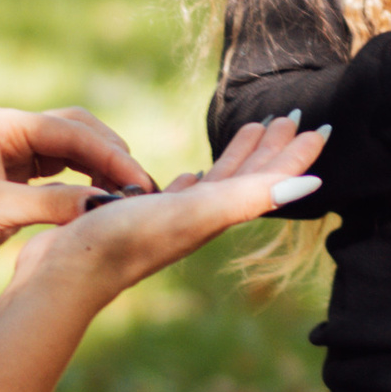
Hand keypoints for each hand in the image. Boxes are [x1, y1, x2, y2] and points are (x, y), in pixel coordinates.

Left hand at [0, 105, 157, 375]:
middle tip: (144, 193)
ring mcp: (8, 166)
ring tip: (130, 203)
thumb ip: (52, 206)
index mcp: (2, 126)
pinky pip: (58, 187)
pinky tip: (102, 213)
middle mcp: (8, 138)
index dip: (112, 155)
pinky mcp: (8, 196)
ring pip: (71, 161)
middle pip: (78, 137)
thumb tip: (108, 208)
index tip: (141, 184)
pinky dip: (82, 197)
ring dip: (101, 177)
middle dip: (112, 160)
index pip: (72, 131)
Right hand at [13, 114, 322, 295]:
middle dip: (274, 148)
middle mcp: (201, 217)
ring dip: (239, 156)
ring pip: (218, 181)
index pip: (270, 179)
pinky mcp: (140, 218)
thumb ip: (248, 196)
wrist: (66, 275)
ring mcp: (171, 219)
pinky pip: (180, 193)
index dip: (297, 154)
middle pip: (250, 176)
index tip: (324, 126)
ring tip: (255, 130)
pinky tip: (194, 174)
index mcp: (218, 214)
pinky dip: (196, 178)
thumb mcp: (194, 212)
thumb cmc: (125, 242)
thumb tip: (310, 186)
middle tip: (294, 117)